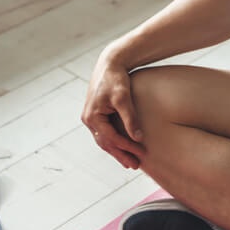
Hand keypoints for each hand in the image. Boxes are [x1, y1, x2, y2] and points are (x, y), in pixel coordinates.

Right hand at [81, 51, 145, 168]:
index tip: (141, 153)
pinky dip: (114, 142)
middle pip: (105, 143)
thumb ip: (130, 118)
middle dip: (121, 155)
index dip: (126, 147)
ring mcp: (91, 118)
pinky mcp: (96, 115)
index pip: (110, 138)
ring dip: (117, 151)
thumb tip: (138, 138)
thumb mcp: (123, 97)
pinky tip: (124, 148)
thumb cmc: (116, 78)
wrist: (110, 63)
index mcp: (92, 116)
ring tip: (131, 162)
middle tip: (135, 166)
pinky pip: (105, 133)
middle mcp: (88, 119)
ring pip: (104, 140)